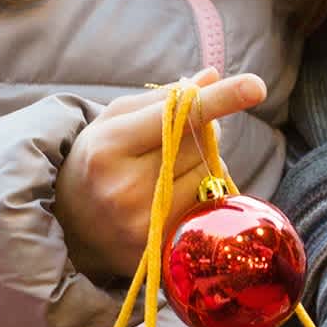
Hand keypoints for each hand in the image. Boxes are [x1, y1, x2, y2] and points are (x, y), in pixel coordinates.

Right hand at [57, 71, 268, 289]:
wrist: (70, 225)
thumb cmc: (98, 161)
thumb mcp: (116, 121)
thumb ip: (163, 98)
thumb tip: (211, 76)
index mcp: (109, 146)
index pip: (176, 117)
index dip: (219, 100)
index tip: (256, 86)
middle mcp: (125, 188)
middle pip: (201, 143)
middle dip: (202, 130)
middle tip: (176, 137)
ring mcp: (145, 224)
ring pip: (211, 174)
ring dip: (204, 163)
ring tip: (167, 171)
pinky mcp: (161, 249)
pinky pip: (208, 205)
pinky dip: (201, 193)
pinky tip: (172, 198)